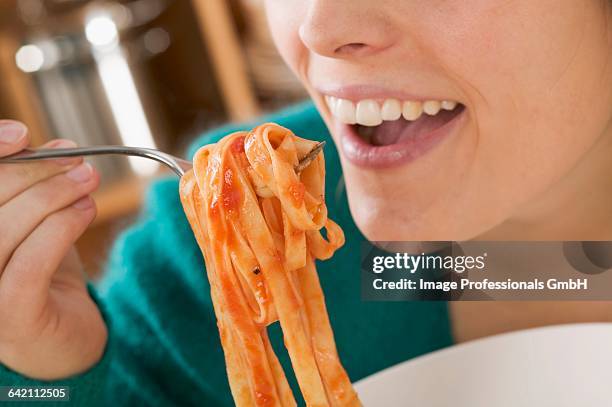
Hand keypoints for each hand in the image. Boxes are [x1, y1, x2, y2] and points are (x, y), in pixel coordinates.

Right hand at [0, 120, 107, 379]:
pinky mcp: (9, 318)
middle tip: (78, 161)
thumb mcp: (31, 225)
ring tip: (88, 182)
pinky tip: (87, 210)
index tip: (22, 134)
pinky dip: (61, 227)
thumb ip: (31, 189)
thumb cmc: (40, 276)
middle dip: (34, 171)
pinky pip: (31, 262)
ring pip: (4, 227)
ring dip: (53, 195)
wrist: (63, 340)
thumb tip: (56, 147)